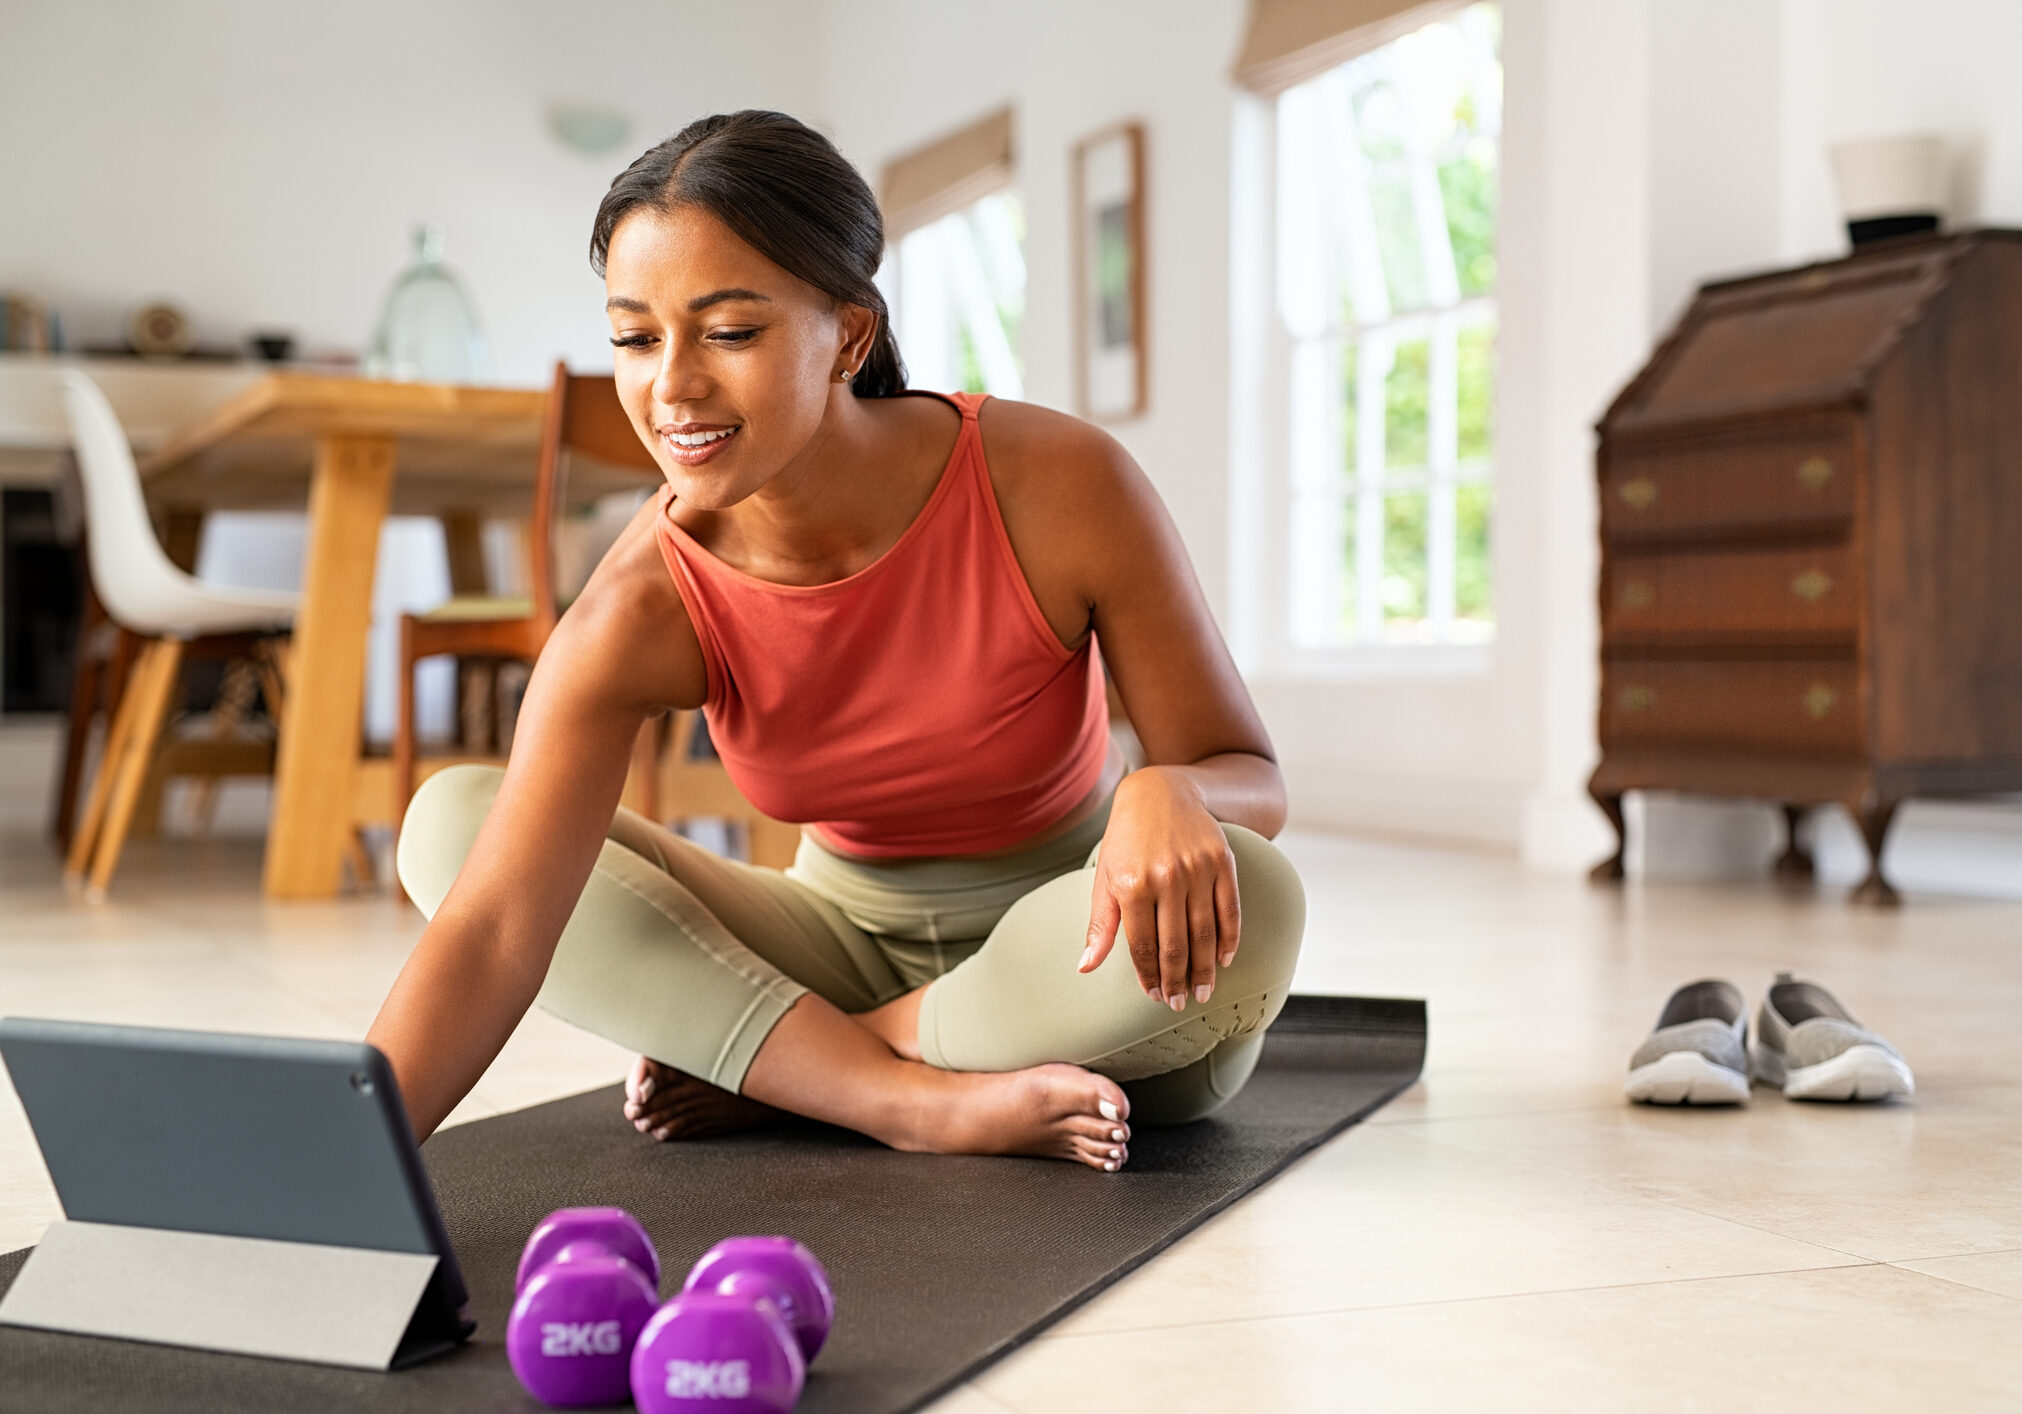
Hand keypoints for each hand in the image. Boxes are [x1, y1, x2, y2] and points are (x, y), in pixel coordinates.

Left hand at [1079, 767, 1240, 1009]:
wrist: (1160, 793)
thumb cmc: (1126, 840)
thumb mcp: (1104, 877)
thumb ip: (1100, 925)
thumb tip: (1086, 967)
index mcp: (1132, 884)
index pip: (1143, 945)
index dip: (1149, 975)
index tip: (1153, 996)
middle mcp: (1166, 877)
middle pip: (1176, 945)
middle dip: (1177, 981)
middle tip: (1179, 1003)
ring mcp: (1198, 869)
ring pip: (1205, 932)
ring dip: (1205, 968)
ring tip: (1203, 992)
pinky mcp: (1223, 861)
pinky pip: (1229, 910)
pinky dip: (1229, 938)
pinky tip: (1224, 959)